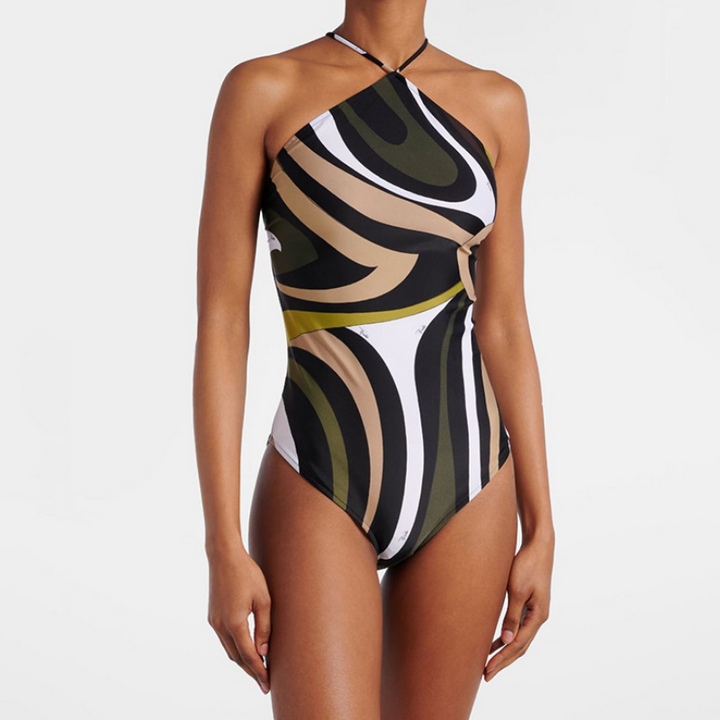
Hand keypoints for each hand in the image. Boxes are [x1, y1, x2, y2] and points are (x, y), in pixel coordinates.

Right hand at [207, 541, 271, 693]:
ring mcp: (214, 622)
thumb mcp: (263, 599)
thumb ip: (264, 627)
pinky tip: (246, 651)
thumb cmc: (248, 574)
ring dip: (243, 662)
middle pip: (237, 658)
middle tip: (264, 683)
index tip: (267, 684)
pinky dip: (236, 649)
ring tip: (258, 670)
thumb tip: (264, 653)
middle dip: (251, 671)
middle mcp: (221, 626)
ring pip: (229, 651)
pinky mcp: (212, 617)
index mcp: (234, 623)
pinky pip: (225, 640)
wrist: (224, 556)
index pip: (249, 656)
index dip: (259, 671)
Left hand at [484, 531, 553, 681]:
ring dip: (504, 651)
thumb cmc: (527, 565)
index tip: (487, 670)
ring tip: (488, 663)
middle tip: (486, 675)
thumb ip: (512, 616)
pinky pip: (517, 627)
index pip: (518, 645)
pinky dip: (506, 636)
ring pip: (518, 639)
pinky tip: (495, 641)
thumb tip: (507, 640)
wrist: (538, 546)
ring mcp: (534, 611)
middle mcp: (538, 617)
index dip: (502, 659)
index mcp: (538, 616)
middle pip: (520, 647)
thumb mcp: (517, 590)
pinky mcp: (529, 604)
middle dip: (503, 661)